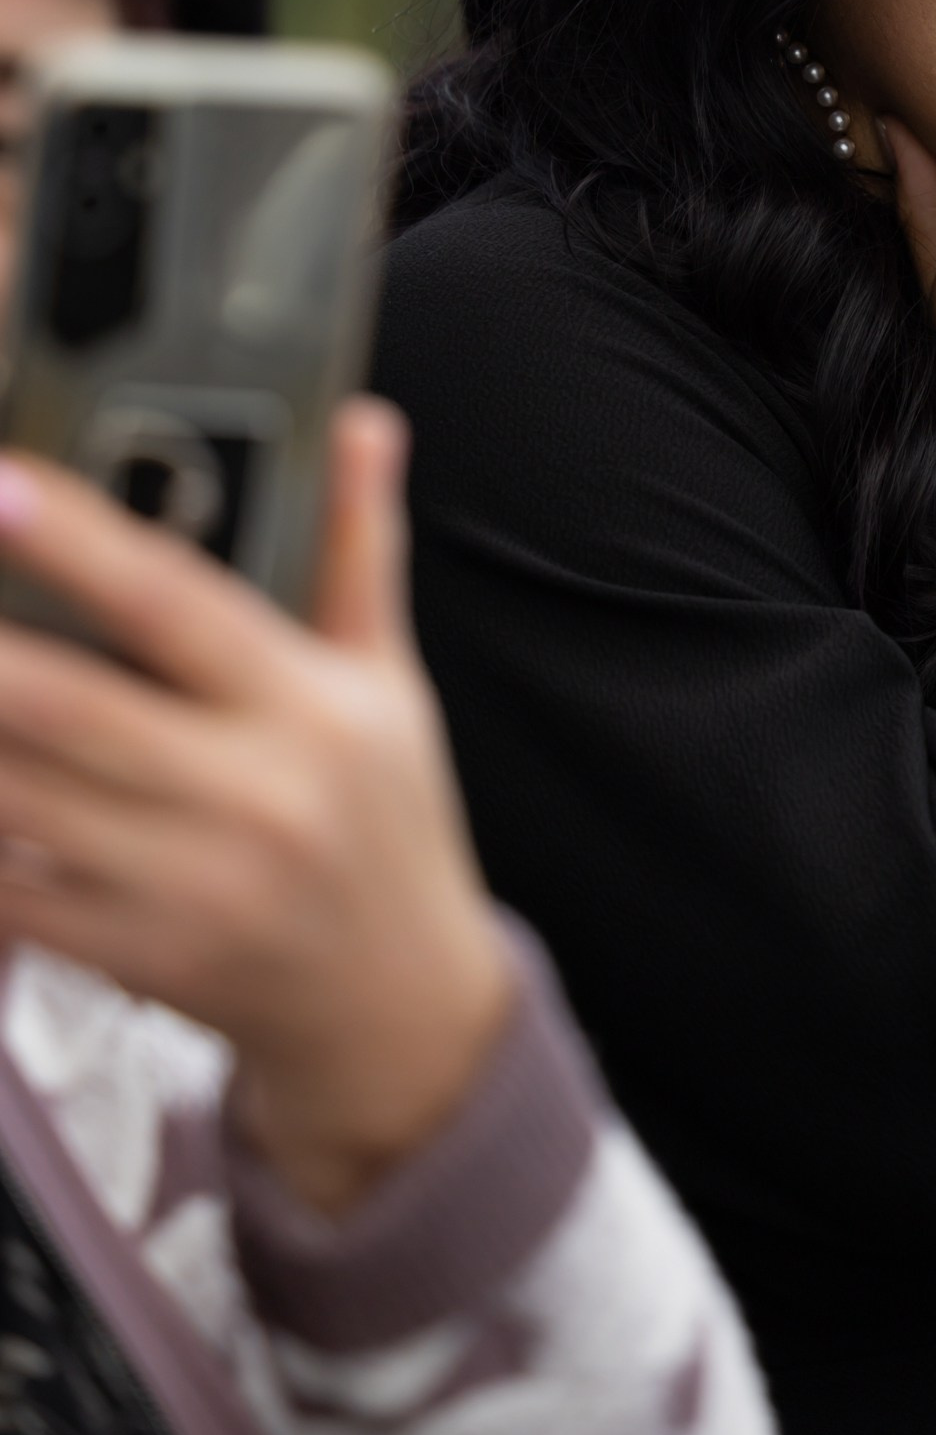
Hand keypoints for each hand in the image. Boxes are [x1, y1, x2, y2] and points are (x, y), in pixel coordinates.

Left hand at [0, 401, 514, 1215]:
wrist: (397, 1009)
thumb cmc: (389, 825)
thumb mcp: (390, 684)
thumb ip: (359, 548)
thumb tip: (366, 424)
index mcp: (309, 709)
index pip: (176, 605)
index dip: (79, 541)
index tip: (2, 485)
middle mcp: (247, 796)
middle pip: (67, 708)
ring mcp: (181, 885)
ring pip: (16, 800)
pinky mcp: (127, 954)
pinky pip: (8, 891)